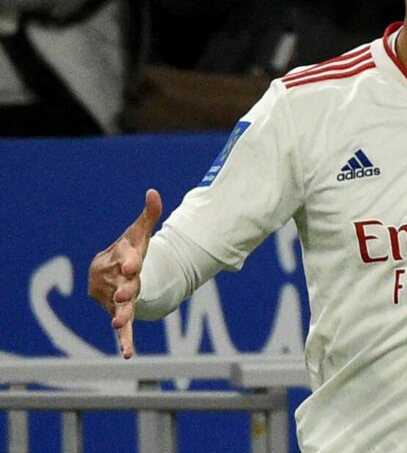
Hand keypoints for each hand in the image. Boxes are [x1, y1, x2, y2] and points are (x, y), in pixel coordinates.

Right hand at [88, 189, 162, 358]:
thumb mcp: (140, 233)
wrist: (115, 272)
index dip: (130, 261)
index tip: (135, 264)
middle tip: (128, 292)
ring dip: (121, 315)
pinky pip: (123, 329)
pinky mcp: (119, 314)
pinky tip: (128, 354)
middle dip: (124, 288)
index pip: (124, 258)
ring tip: (118, 324)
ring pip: (118, 307)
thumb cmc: (131, 250)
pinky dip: (125, 340)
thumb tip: (154, 192)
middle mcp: (112, 280)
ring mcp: (113, 299)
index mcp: (117, 258)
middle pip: (120, 284)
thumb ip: (149, 215)